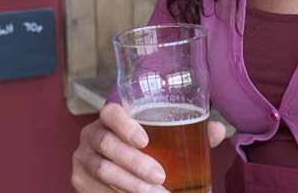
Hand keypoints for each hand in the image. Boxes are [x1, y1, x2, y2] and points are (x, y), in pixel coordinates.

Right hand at [71, 103, 224, 191]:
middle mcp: (92, 134)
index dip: (124, 124)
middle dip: (135, 162)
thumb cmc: (144, 152)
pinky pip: (97, 188)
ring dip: (130, 183)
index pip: (111, 112)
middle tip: (160, 176)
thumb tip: (217, 130)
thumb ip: (188, 133)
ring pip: (104, 170)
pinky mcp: (80, 180)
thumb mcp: (163, 141)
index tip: (145, 140)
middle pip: (108, 144)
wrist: (117, 178)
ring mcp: (83, 157)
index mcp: (111, 119)